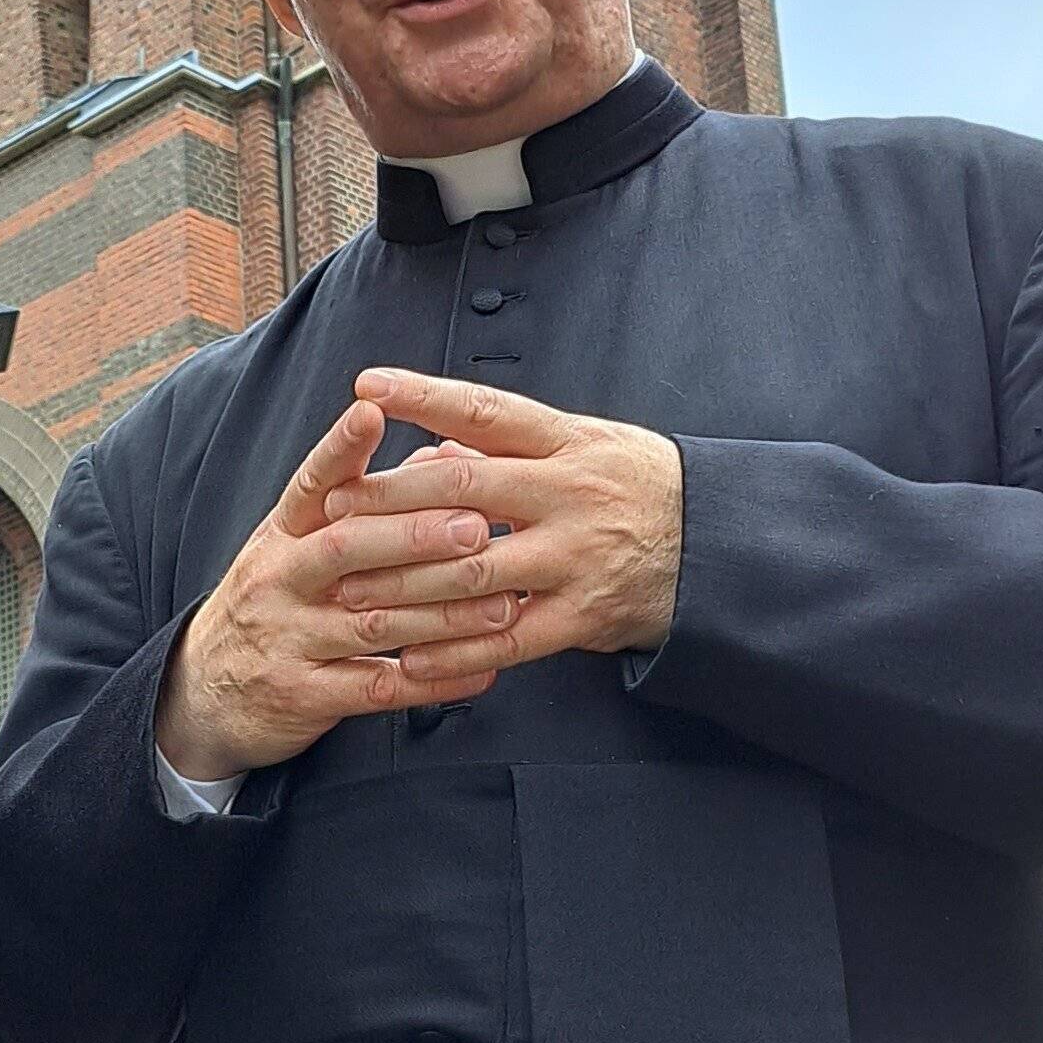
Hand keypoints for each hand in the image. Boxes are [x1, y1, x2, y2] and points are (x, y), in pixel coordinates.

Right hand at [154, 403, 522, 781]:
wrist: (203, 695)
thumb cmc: (274, 598)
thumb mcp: (297, 544)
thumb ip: (366, 498)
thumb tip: (439, 453)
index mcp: (282, 533)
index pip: (310, 482)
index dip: (339, 446)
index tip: (373, 410)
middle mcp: (279, 579)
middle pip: (345, 548)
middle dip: (415, 536)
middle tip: (476, 526)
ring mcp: (288, 640)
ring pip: (372, 622)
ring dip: (445, 613)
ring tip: (504, 601)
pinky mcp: (304, 697)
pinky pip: (377, 689)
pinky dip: (434, 680)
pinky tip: (482, 668)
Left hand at [320, 371, 683, 682]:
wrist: (713, 544)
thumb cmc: (634, 484)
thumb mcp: (585, 443)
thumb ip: (511, 447)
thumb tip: (431, 447)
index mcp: (567, 441)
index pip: (486, 409)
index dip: (424, 394)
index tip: (367, 385)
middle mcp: (568, 493)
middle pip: (464, 490)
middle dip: (389, 503)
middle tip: (329, 512)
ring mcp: (575, 556)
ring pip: (474, 571)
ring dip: (403, 586)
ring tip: (347, 594)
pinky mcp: (583, 616)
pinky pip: (506, 639)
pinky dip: (453, 653)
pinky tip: (408, 658)